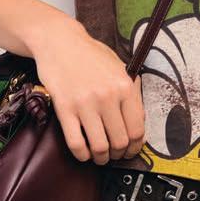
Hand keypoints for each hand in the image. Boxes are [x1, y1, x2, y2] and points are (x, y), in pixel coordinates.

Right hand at [32, 18, 145, 164]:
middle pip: (119, 142)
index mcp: (125, 87)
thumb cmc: (90, 55)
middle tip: (114, 155)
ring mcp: (85, 104)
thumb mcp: (120, 67)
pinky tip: (84, 154)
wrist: (59, 42)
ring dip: (101, 158)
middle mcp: (107, 97)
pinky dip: (82, 155)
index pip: (137, 130)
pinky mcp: (64, 109)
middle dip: (118, 155)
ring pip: (100, 147)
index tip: (130, 151)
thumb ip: (132, 93)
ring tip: (100, 157)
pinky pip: (76, 143)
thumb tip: (140, 122)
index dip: (134, 147)